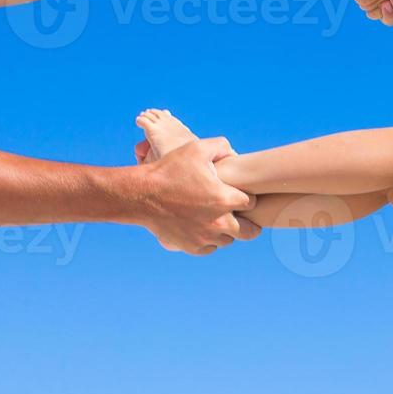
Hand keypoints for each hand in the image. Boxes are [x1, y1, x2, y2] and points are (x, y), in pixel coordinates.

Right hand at [138, 137, 259, 254]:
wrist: (140, 195)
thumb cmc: (169, 170)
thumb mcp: (195, 149)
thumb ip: (220, 146)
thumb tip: (233, 152)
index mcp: (224, 199)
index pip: (252, 202)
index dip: (248, 198)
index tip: (239, 194)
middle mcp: (219, 222)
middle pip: (250, 231)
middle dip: (249, 223)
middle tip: (242, 216)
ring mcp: (205, 237)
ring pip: (229, 240)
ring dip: (227, 231)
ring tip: (218, 219)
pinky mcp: (192, 246)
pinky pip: (210, 247)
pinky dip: (209, 240)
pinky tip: (204, 228)